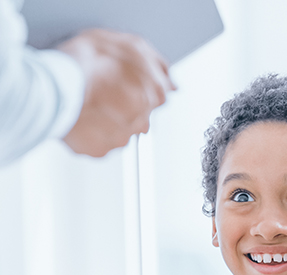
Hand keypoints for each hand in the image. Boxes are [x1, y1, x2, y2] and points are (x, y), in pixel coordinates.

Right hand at [57, 29, 175, 156]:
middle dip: (124, 105)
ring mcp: (120, 137)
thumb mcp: (127, 46)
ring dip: (108, 120)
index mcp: (152, 95)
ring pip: (121, 130)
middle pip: (139, 115)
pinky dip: (91, 133)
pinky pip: (100, 143)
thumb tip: (171, 83)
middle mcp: (141, 120)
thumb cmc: (84, 62)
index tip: (121, 83)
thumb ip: (155, 66)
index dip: (136, 87)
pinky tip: (80, 117)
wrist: (49, 85)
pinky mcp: (99, 150)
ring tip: (88, 105)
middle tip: (102, 93)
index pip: (157, 96)